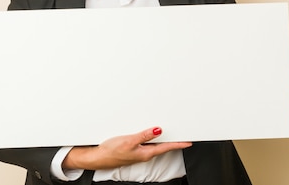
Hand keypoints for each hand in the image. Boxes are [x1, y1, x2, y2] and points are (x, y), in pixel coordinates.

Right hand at [62, 127, 191, 170]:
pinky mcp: (134, 149)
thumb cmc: (112, 151)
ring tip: (172, 133)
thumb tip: (159, 130)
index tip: (189, 141)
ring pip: (155, 144)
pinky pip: (147, 143)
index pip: (167, 147)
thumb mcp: (129, 140)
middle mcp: (145, 153)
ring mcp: (139, 152)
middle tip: (184, 135)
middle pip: (163, 146)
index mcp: (146, 153)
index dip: (179, 144)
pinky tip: (152, 134)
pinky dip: (153, 138)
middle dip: (174, 140)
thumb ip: (145, 135)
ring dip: (163, 138)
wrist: (99, 157)